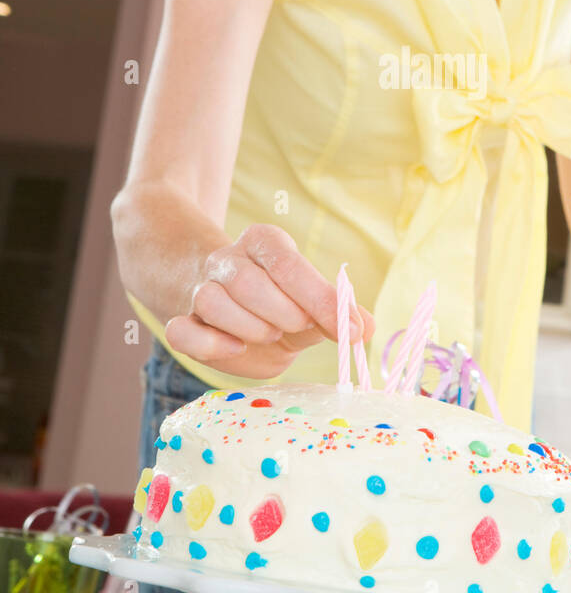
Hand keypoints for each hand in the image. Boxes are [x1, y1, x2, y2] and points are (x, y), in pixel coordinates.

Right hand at [164, 224, 374, 379]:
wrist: (230, 314)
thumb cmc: (279, 307)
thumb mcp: (312, 306)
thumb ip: (338, 313)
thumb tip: (368, 327)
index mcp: (265, 244)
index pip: (289, 265)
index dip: (322, 301)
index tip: (351, 332)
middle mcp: (229, 260)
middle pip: (249, 282)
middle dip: (283, 314)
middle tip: (298, 327)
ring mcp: (202, 289)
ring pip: (213, 302)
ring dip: (249, 328)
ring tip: (269, 334)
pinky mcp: (182, 322)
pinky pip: (181, 332)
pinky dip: (208, 344)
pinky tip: (235, 349)